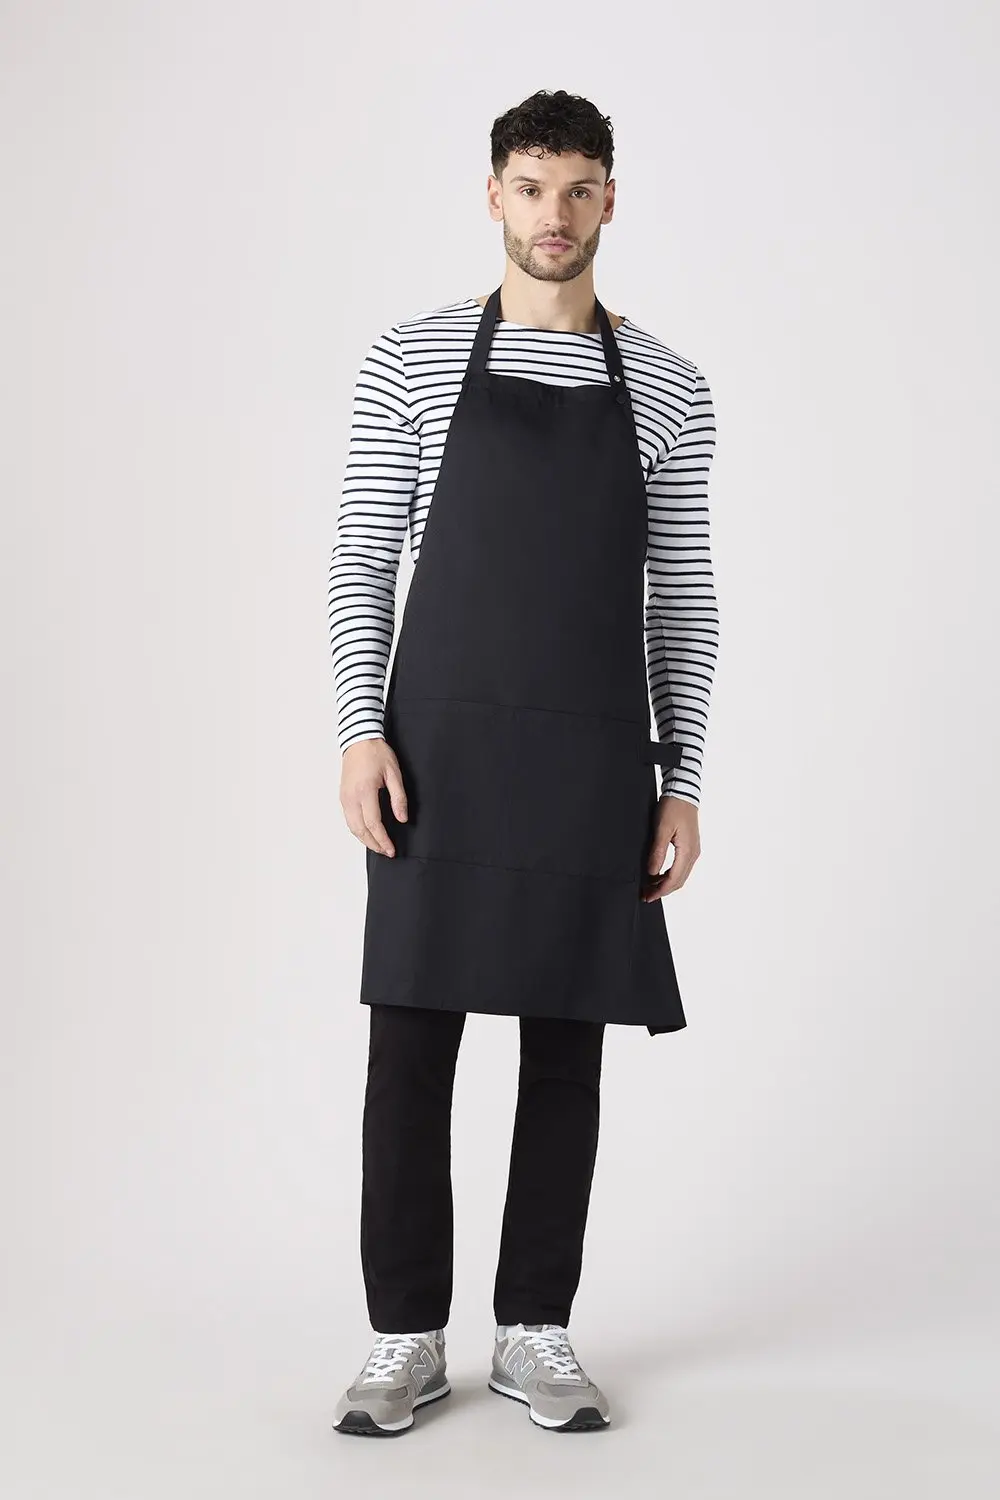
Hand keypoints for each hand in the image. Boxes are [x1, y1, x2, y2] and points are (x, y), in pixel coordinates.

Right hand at [340, 737, 407, 856]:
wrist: (359, 740)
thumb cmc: (376, 753)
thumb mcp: (394, 773)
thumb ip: (399, 798)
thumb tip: (402, 818)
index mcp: (365, 791)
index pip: (373, 824)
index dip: (383, 840)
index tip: (392, 849)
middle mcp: (351, 797)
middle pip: (360, 830)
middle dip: (374, 844)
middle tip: (387, 851)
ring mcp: (344, 798)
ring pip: (352, 827)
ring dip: (365, 840)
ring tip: (379, 846)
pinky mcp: (343, 796)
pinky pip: (349, 819)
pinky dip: (358, 830)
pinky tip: (368, 833)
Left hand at [640, 795, 700, 899]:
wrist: (683, 793)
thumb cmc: (673, 807)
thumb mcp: (661, 829)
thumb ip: (657, 852)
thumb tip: (652, 872)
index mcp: (687, 851)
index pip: (674, 879)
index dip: (660, 890)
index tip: (648, 896)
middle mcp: (693, 854)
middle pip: (679, 881)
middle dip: (662, 890)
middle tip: (646, 895)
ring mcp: (693, 851)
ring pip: (680, 876)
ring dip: (666, 884)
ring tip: (649, 887)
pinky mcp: (690, 847)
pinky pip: (681, 868)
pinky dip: (670, 875)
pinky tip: (658, 875)